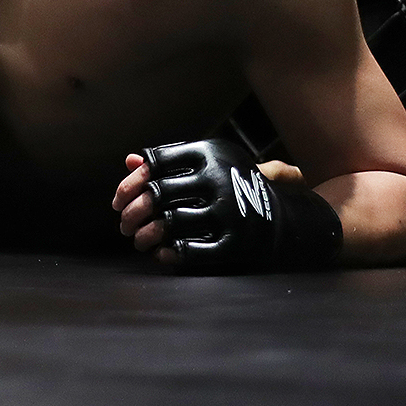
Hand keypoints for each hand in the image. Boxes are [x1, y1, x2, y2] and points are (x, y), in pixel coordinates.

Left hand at [115, 144, 340, 273]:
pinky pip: (194, 249)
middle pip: (158, 193)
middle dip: (132, 212)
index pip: (155, 164)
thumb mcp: (208, 164)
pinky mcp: (238, 241)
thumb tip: (128, 161)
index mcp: (210, 152)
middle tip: (122, 224)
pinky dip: (171, 252)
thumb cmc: (235, 184)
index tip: (118, 199)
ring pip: (170, 222)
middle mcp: (219, 178)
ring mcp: (230, 211)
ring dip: (146, 234)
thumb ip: (169, 161)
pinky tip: (161, 253)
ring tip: (137, 240)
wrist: (288, 213)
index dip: (130, 183)